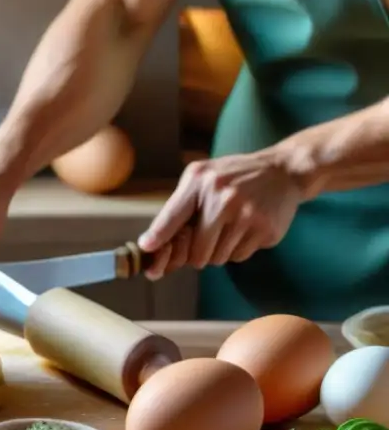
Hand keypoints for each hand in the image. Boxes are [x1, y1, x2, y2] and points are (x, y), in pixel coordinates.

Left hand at [137, 151, 303, 279]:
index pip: (172, 216)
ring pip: (217, 258)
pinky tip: (246, 229)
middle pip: (196, 251)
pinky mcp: (266, 229)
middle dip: (196, 252)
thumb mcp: (202, 177)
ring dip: (218, 251)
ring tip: (229, 227)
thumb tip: (151, 243)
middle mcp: (222, 197)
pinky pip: (239, 257)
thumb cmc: (232, 177)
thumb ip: (178, 205)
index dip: (158, 237)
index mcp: (200, 181)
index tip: (147, 248)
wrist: (283, 171)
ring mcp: (246, 214)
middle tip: (206, 238)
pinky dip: (238, 249)